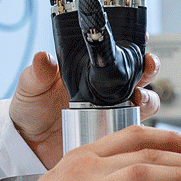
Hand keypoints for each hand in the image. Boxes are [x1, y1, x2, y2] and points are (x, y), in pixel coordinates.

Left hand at [11, 52, 162, 169]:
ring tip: (139, 97)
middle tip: (148, 64)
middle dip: (150, 65)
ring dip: (149, 96)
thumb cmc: (31, 108)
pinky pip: (136, 126)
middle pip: (139, 70)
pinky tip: (134, 121)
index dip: (133, 40)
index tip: (142, 37)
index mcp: (88, 67)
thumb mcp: (30, 86)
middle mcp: (106, 85)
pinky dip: (142, 123)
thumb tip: (43, 57)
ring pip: (145, 98)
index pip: (116, 49)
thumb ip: (37, 72)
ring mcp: (113, 109)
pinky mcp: (114, 131)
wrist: (30, 143)